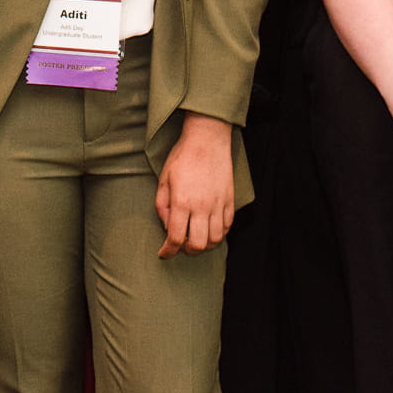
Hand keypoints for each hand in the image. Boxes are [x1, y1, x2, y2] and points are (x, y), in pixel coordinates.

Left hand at [155, 115, 235, 257]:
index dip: (168, 251)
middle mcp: (202, 206)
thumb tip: (167, 227)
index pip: (176, 238)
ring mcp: (218, 204)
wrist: (207, 138)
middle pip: (197, 245)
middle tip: (180, 245)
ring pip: (215, 239)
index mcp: (182, 202)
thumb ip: (162, 206)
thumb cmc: (182, 156)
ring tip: (196, 238)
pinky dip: (218, 234)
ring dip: (204, 245)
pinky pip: (227, 226)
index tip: (164, 254)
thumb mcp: (164, 179)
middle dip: (186, 251)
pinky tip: (209, 229)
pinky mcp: (230, 200)